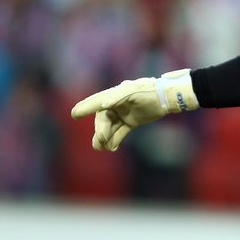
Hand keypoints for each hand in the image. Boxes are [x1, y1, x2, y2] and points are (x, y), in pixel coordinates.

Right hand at [71, 69, 197, 150]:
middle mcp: (116, 104)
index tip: (74, 114)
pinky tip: (112, 147)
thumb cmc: (149, 91)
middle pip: (103, 119)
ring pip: (109, 127)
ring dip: (105, 137)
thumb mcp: (133, 91)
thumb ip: (117, 97)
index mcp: (115, 95)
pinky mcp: (131, 122)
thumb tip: (104, 105)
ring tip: (101, 147)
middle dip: (100, 130)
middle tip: (100, 141)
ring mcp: (123, 114)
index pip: (96, 102)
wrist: (166, 97)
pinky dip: (115, 140)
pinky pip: (119, 132)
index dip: (85, 108)